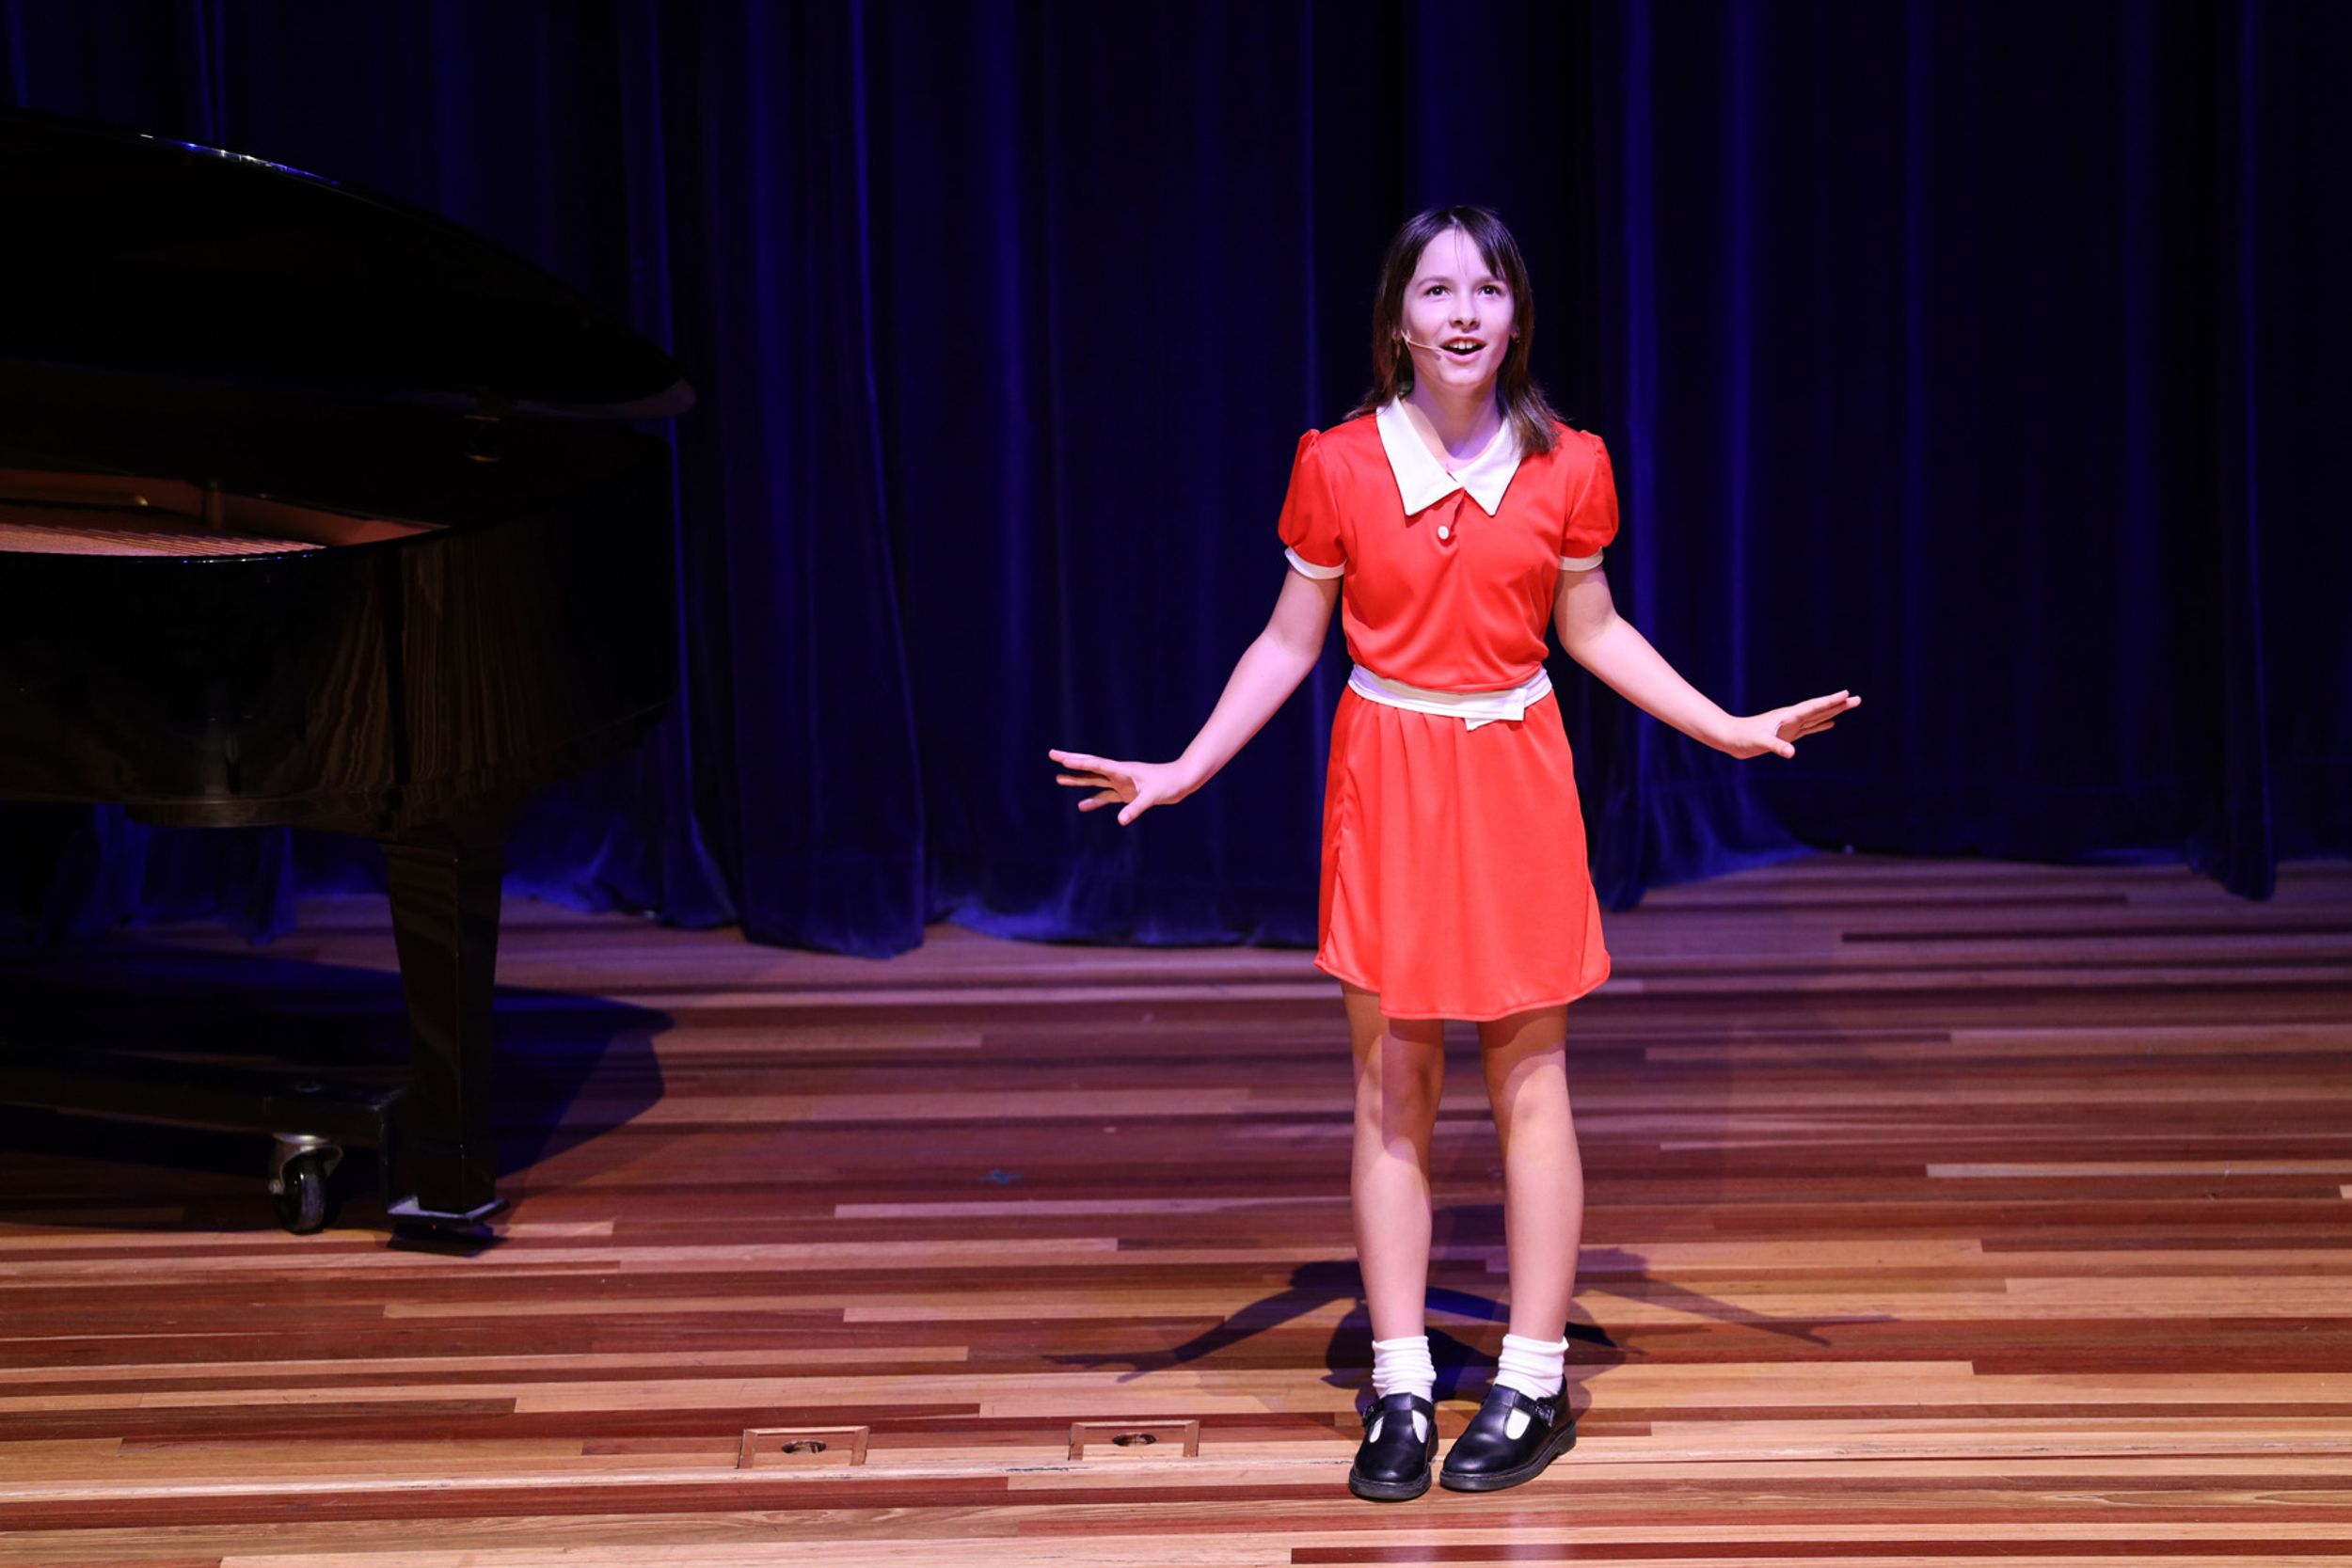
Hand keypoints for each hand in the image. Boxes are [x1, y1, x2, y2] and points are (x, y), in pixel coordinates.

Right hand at [1048, 749, 1197, 825]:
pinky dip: (1093, 801)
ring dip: (1077, 780)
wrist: (1183, 781)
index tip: (1062, 760)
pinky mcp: (1126, 793)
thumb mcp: (1153, 797)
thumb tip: (1120, 821)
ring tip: (1058, 779)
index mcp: (1122, 770)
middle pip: (1090, 766)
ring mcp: (1121, 783)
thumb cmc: (1170, 784)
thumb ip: (1136, 808)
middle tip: (1051, 754)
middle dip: (1071, 761)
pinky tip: (1081, 806)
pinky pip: (1105, 796)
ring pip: (1094, 780)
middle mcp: (1118, 774)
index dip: (1079, 762)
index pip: (1096, 765)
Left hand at [1715, 690, 1859, 759]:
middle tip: (1858, 699)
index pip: (1813, 707)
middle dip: (1838, 704)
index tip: (1846, 695)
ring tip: (1850, 706)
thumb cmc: (1743, 738)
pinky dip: (1821, 725)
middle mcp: (1792, 718)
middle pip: (1820, 709)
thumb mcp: (1760, 743)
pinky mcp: (1788, 734)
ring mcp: (1791, 725)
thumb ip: (1776, 747)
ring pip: (1817, 717)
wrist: (1730, 738)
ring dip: (1833, 711)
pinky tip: (1831, 723)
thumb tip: (1791, 753)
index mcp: (1788, 716)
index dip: (1830, 702)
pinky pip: (1810, 728)